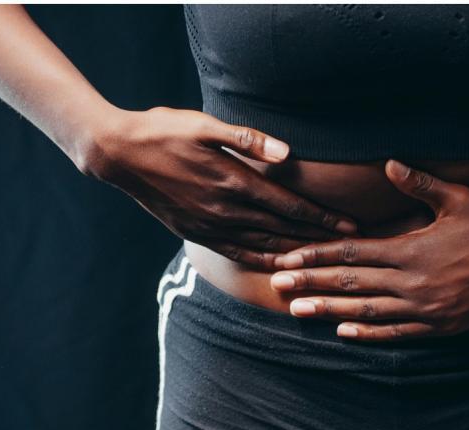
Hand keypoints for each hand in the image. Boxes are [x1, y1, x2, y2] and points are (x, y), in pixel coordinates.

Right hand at [77, 107, 357, 268]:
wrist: (119, 155)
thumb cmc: (164, 130)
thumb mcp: (204, 125)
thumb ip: (247, 140)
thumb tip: (286, 154)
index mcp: (233, 180)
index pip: (289, 205)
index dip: (322, 218)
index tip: (350, 227)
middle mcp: (225, 209)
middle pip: (283, 229)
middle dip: (319, 240)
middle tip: (350, 249)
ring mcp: (209, 225)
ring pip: (263, 245)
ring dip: (296, 254)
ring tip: (324, 262)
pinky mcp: (196, 232)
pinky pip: (236, 253)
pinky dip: (262, 260)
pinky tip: (278, 266)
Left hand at [269, 160, 468, 340]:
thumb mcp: (457, 197)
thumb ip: (418, 183)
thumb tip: (390, 162)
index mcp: (411, 248)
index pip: (351, 253)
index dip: (317, 256)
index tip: (289, 258)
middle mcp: (413, 282)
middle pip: (351, 283)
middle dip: (311, 284)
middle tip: (276, 286)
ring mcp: (426, 308)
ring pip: (367, 311)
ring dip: (329, 311)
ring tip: (298, 311)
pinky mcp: (442, 326)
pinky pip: (397, 332)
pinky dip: (369, 333)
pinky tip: (344, 333)